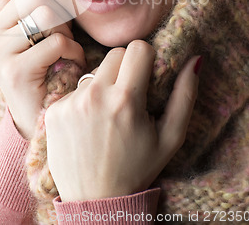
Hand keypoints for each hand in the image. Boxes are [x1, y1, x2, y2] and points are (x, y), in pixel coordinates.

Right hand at [0, 0, 84, 138]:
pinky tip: (72, 62)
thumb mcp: (35, 29)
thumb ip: (31, 0)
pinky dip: (74, 51)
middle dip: (57, 11)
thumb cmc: (43, 65)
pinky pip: (57, 42)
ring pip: (46, 15)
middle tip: (62, 33)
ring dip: (65, 31)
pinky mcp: (15, 70)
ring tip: (66, 48)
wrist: (38, 115)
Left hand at [45, 40, 199, 200]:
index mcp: (125, 100)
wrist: (95, 201)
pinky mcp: (53, 111)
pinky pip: (73, 90)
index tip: (146, 73)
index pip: (137, 47)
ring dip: (103, 85)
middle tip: (128, 94)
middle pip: (114, 54)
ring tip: (107, 114)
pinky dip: (83, 101)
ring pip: (93, 72)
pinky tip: (88, 124)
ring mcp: (71, 103)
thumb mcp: (170, 138)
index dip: (146, 57)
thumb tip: (195, 59)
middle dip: (125, 67)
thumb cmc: (137, 169)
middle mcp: (94, 96)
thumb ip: (185, 95)